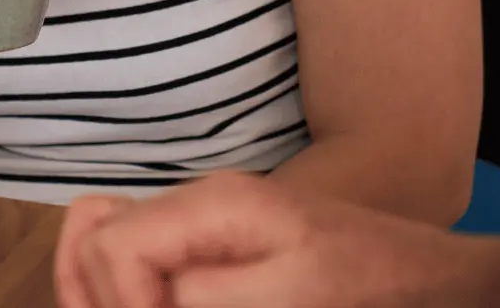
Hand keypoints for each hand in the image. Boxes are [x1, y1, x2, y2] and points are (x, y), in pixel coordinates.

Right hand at [54, 173, 470, 307]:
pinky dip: (125, 287)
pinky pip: (137, 253)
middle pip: (93, 231)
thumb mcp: (286, 296)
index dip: (118, 302)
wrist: (406, 269)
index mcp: (211, 204)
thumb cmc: (357, 280)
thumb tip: (145, 301)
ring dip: (102, 291)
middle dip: (95, 294)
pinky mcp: (205, 244)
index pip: (112, 241)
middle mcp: (193, 201)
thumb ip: (204, 296)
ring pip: (104, 237)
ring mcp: (197, 220)